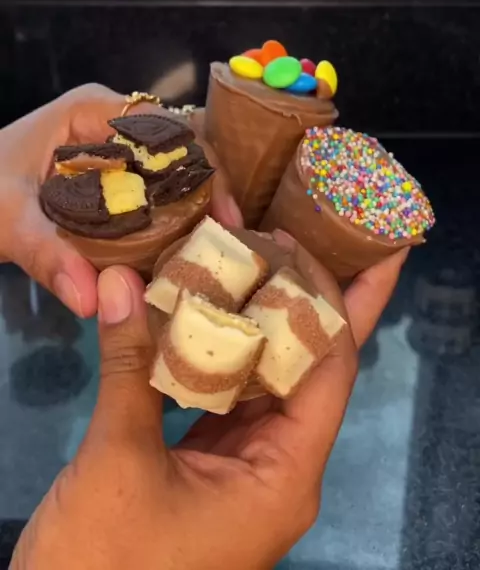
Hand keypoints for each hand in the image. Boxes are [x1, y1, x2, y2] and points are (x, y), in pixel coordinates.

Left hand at [0, 85, 241, 316]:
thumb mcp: (9, 220)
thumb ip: (48, 256)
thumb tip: (94, 302)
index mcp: (92, 110)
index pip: (166, 127)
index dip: (203, 166)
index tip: (223, 215)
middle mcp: (110, 120)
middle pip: (177, 147)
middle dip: (207, 190)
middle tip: (227, 239)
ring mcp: (111, 145)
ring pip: (169, 169)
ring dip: (193, 204)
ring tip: (216, 249)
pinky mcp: (108, 171)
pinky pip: (150, 187)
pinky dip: (169, 215)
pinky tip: (182, 250)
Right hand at [11, 241, 407, 569]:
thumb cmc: (104, 561)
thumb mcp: (118, 459)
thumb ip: (128, 365)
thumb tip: (126, 279)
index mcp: (284, 474)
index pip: (331, 368)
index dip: (325, 300)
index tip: (305, 241)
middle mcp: (278, 468)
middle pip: (310, 369)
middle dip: (308, 301)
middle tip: (299, 234)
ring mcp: (244, 470)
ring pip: (267, 380)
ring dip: (259, 321)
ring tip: (254, 256)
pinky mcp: (209, 468)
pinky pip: (228, 397)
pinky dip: (219, 352)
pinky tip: (205, 308)